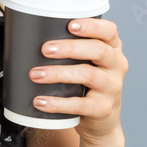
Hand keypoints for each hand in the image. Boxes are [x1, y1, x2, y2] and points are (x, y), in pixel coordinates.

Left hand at [30, 18, 127, 146]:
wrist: (102, 121)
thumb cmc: (88, 84)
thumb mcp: (88, 62)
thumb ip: (72, 48)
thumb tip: (30, 34)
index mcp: (112, 49)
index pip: (109, 31)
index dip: (92, 26)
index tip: (70, 24)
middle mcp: (116, 66)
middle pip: (98, 50)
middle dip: (70, 48)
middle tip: (45, 49)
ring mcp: (112, 88)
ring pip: (88, 75)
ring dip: (58, 73)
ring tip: (35, 75)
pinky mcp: (103, 109)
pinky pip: (80, 104)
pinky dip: (57, 103)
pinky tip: (40, 101)